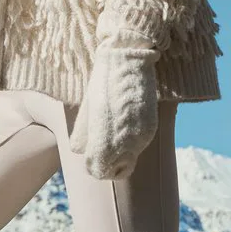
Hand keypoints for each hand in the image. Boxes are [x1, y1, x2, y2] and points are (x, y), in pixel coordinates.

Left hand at [69, 40, 160, 179]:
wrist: (128, 61)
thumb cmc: (102, 83)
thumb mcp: (87, 111)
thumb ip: (83, 135)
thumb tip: (79, 151)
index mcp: (105, 141)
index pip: (99, 170)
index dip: (94, 167)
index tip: (91, 159)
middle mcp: (124, 144)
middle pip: (115, 170)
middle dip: (107, 164)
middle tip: (101, 152)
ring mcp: (140, 137)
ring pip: (128, 159)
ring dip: (120, 154)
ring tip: (113, 135)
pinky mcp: (151, 128)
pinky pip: (139, 146)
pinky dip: (131, 142)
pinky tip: (125, 127)